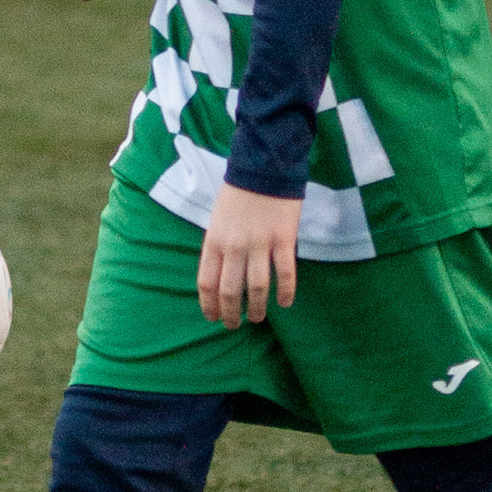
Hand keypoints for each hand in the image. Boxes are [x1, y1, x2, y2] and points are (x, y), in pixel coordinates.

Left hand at [198, 179, 302, 325]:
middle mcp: (234, 246)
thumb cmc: (238, 194)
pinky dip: (286, 291)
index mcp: (214, 240)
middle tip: (234, 324)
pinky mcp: (283, 239)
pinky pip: (285, 273)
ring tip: (257, 317)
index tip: (213, 317)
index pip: (206, 282)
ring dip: (256, 308)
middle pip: (229, 290)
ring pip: (257, 287)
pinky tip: (285, 302)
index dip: (209, 304)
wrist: (264, 167)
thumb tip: (220, 275)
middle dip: (230, 313)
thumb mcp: (218, 220)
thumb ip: (218, 247)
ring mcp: (260, 243)